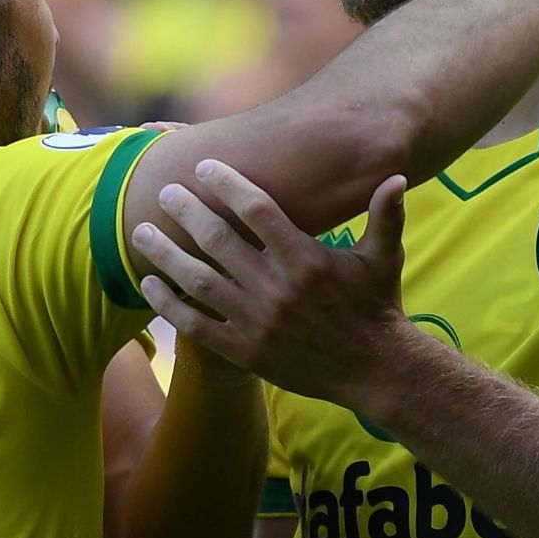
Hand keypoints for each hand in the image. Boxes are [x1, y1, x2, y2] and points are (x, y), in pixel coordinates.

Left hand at [130, 160, 421, 412]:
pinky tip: (149, 285)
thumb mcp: (384, 258)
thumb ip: (385, 215)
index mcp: (306, 260)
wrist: (376, 370)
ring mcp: (259, 323)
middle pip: (219, 241)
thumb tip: (398, 175)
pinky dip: (170, 306)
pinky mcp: (247, 352)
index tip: (204, 167)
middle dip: (186, 212)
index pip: (257, 211)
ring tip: (140, 232)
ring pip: (200, 282)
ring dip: (166, 254)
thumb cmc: (377, 306)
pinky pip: (198, 326)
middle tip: (164, 192)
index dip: (227, 184)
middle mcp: (278, 289)